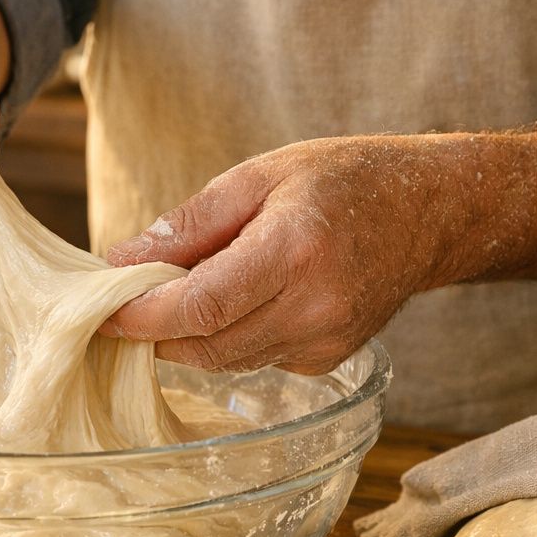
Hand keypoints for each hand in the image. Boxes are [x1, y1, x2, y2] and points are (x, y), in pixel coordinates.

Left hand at [99, 136, 474, 373]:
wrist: (431, 214)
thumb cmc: (346, 181)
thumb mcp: (262, 175)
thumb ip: (191, 222)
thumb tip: (120, 260)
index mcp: (295, 250)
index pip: (203, 306)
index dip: (144, 317)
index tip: (104, 311)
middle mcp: (314, 307)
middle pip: (207, 346)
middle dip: (156, 331)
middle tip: (127, 300)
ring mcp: (325, 342)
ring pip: (226, 359)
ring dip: (190, 335)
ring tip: (181, 291)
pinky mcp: (327, 360)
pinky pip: (255, 359)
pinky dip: (229, 337)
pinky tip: (241, 299)